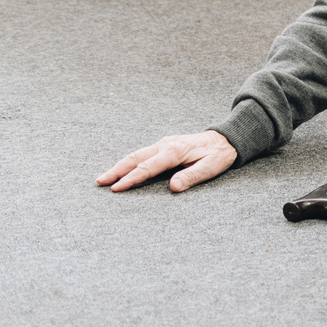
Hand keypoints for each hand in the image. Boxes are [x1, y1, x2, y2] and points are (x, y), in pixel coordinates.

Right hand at [97, 129, 236, 192]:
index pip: (148, 167)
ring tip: (104, 177)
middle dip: (116, 170)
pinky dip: (129, 162)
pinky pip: (143, 154)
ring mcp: (164, 144)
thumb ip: (191, 177)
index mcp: (175, 151)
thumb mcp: (210, 167)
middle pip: (135, 158)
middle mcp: (166, 145)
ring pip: (136, 154)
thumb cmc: (219, 155)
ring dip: (120, 165)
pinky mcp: (165, 146)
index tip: (116, 188)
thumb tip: (173, 187)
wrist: (226, 139)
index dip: (131, 179)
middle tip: (100, 182)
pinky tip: (122, 169)